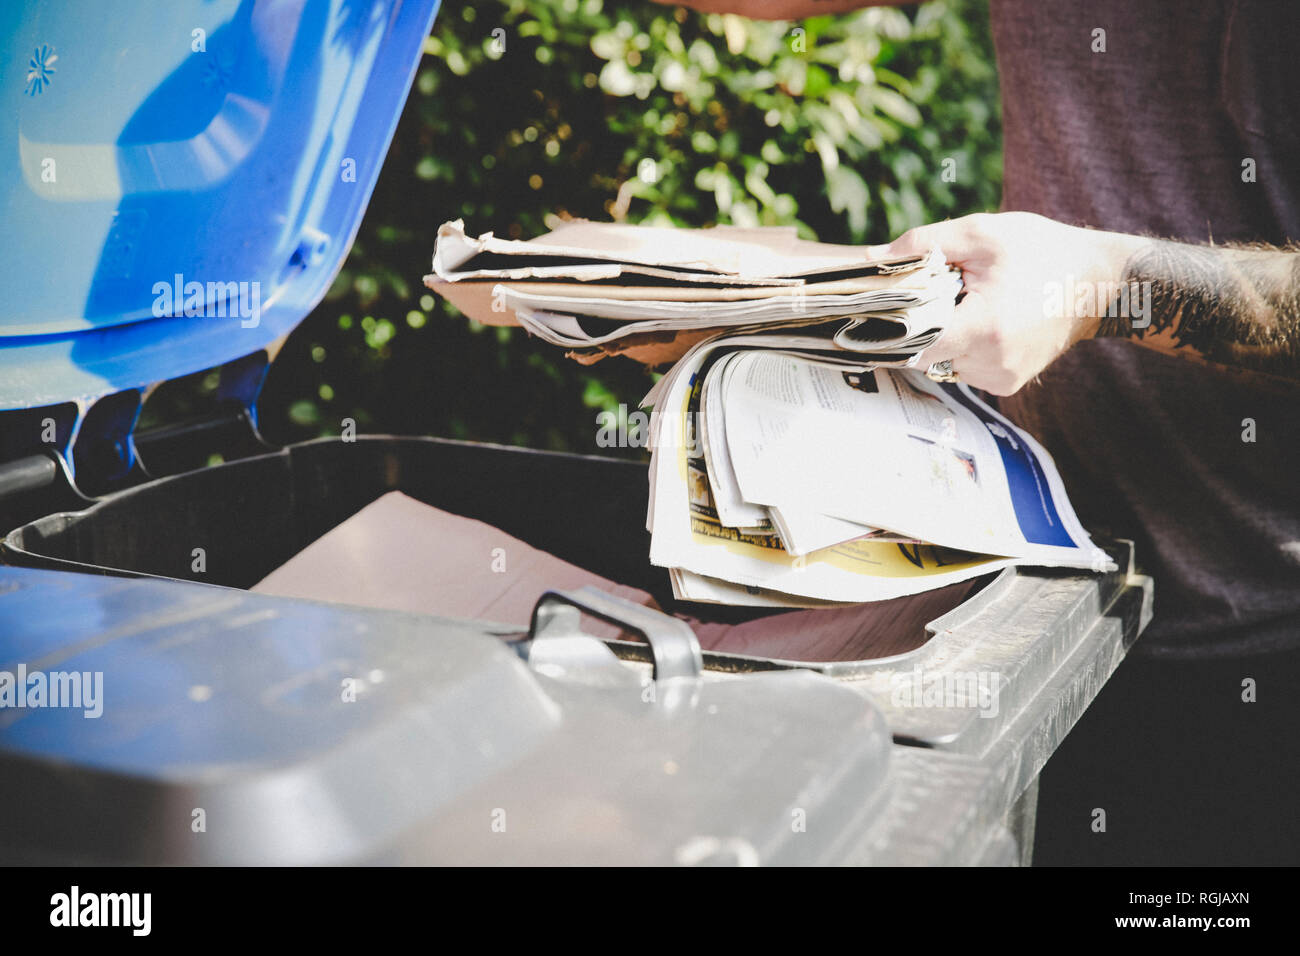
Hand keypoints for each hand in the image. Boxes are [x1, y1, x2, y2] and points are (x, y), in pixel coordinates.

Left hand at [871, 212, 1143, 394]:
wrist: (1100, 284)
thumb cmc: (1042, 252)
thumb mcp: (982, 234)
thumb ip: (924, 244)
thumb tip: (874, 257)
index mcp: (983, 329)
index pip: (912, 343)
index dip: (891, 325)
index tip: (881, 308)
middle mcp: (991, 364)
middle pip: (924, 353)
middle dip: (920, 325)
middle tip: (934, 295)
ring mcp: (1001, 379)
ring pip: (943, 362)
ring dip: (944, 336)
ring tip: (967, 304)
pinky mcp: (1008, 384)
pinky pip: (965, 367)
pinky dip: (964, 346)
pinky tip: (985, 320)